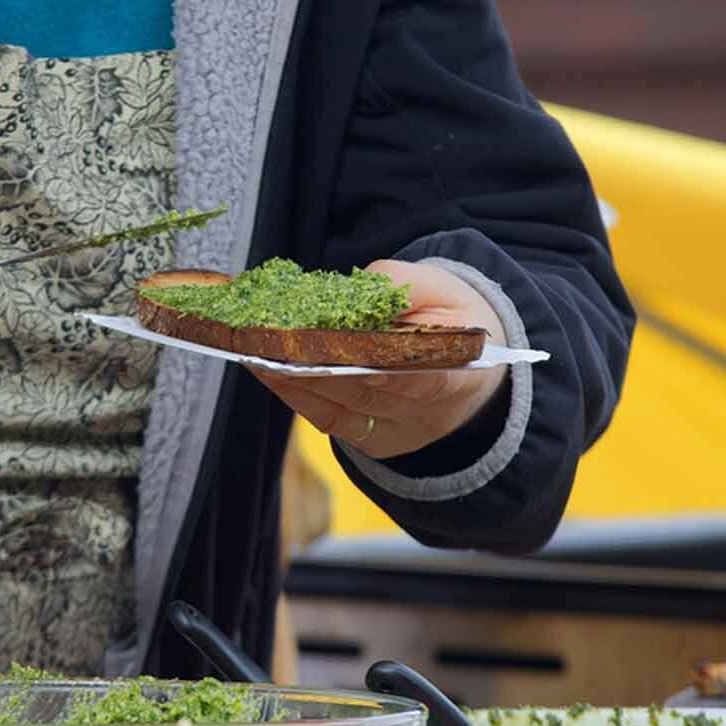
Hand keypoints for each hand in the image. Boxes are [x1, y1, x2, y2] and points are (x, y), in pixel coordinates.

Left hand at [250, 260, 507, 459]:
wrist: (466, 368)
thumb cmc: (451, 321)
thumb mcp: (444, 291)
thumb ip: (404, 286)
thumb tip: (357, 290)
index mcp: (461, 374)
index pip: (426, 379)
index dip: (388, 373)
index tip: (351, 356)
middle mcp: (427, 414)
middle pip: (369, 394)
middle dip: (322, 367)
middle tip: (278, 342)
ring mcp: (396, 432)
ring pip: (342, 409)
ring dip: (297, 379)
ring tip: (259, 350)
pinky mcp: (370, 440)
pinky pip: (329, 419)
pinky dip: (296, 394)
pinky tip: (267, 370)